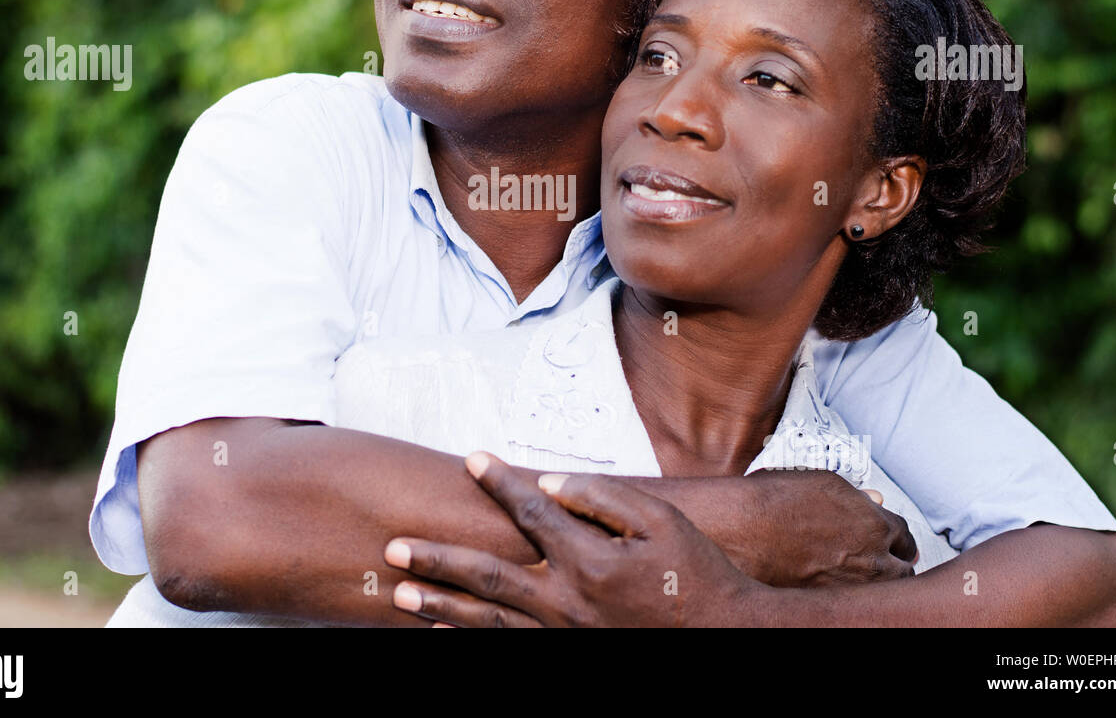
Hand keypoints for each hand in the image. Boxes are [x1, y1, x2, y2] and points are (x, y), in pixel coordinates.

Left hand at [384, 451, 758, 626]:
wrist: (723, 637)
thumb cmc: (693, 572)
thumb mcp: (660, 520)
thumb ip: (601, 497)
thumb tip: (548, 480)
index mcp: (587, 559)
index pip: (528, 511)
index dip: (498, 481)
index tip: (472, 458)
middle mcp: (564, 600)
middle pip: (485, 576)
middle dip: (436, 559)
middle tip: (392, 549)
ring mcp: (562, 635)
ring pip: (487, 620)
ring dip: (440, 604)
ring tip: (399, 592)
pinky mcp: (566, 656)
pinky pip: (508, 649)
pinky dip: (471, 641)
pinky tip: (441, 634)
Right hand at [727, 470, 917, 586]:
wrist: (744, 528)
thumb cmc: (777, 500)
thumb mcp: (824, 484)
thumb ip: (856, 497)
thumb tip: (874, 501)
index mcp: (875, 524)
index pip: (904, 536)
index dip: (896, 538)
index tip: (890, 541)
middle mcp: (871, 559)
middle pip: (902, 569)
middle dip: (894, 564)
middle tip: (883, 562)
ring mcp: (852, 586)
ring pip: (883, 591)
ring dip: (877, 582)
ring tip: (859, 576)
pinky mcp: (831, 602)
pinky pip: (852, 602)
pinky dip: (849, 594)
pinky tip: (834, 584)